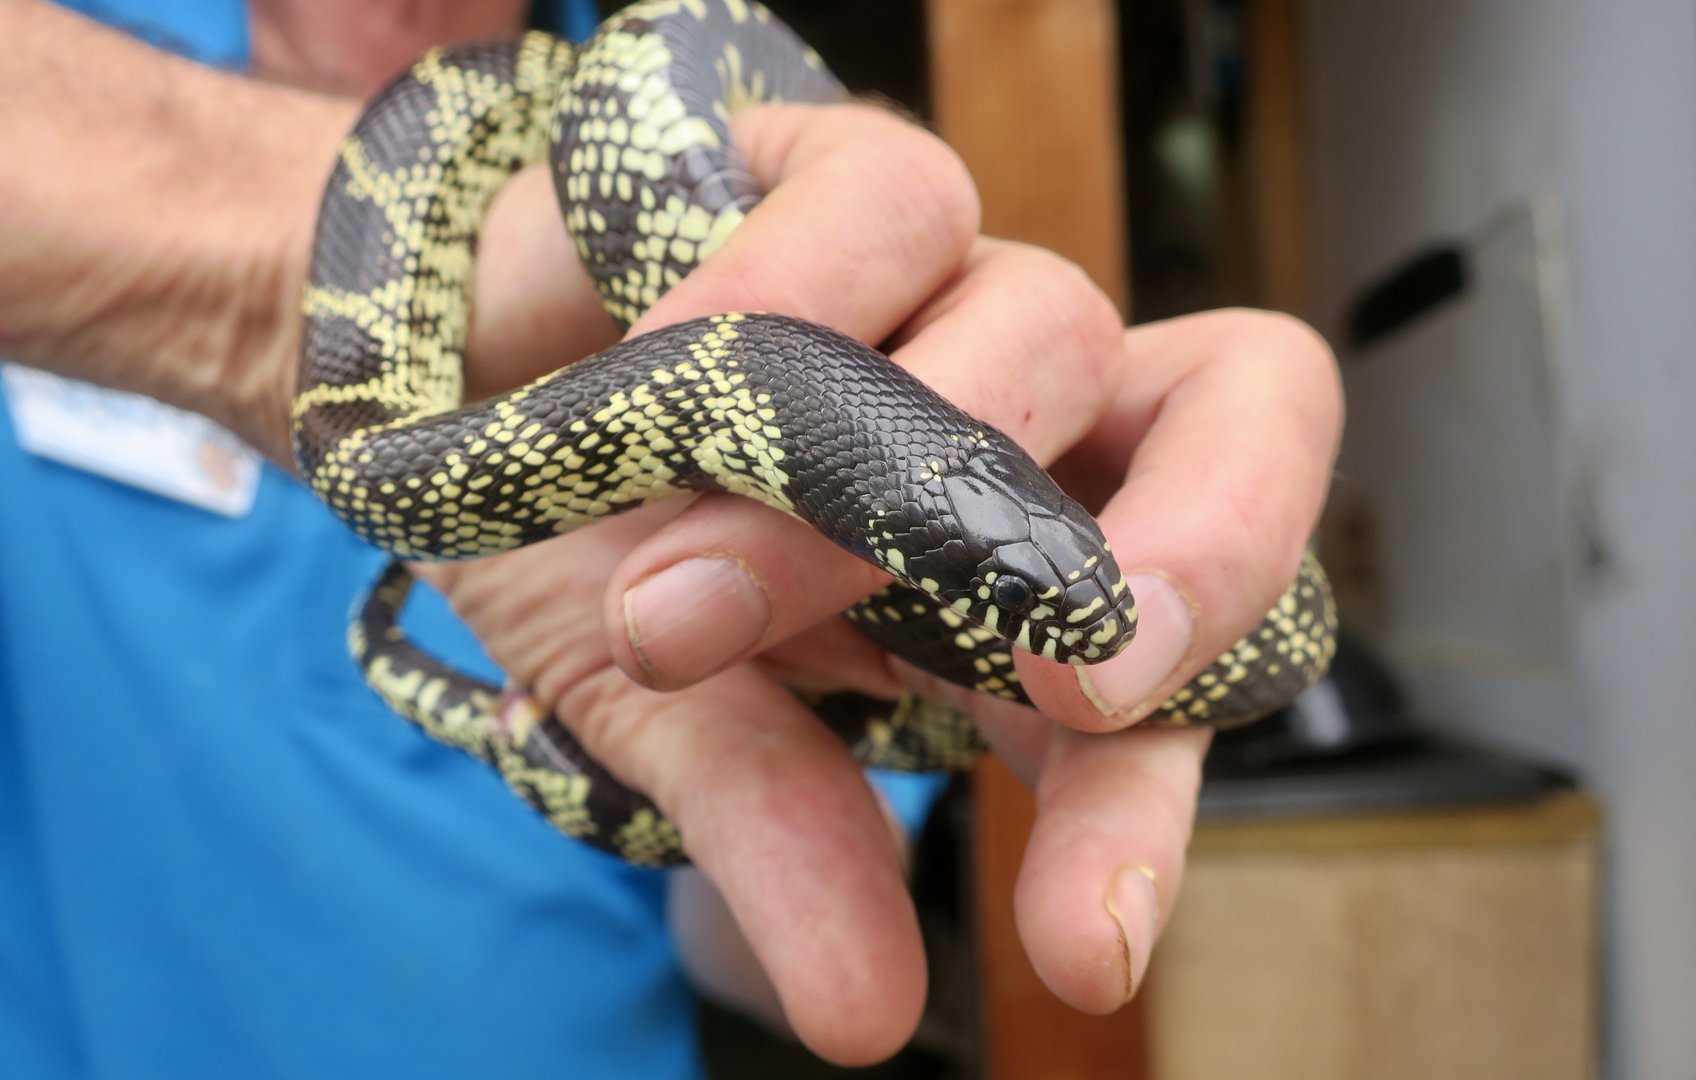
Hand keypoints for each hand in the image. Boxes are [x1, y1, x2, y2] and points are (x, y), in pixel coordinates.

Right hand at [420, 101, 1341, 1062]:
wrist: (449, 378)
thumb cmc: (598, 544)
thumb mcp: (684, 714)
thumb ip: (786, 827)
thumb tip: (870, 1020)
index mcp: (1026, 575)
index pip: (1172, 679)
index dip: (1149, 809)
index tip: (1074, 946)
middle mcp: (1032, 419)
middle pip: (1248, 410)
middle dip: (1202, 550)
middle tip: (1073, 689)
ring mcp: (957, 282)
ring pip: (1045, 329)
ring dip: (854, 499)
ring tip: (673, 600)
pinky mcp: (860, 171)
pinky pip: (896, 209)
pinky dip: (782, 307)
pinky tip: (661, 374)